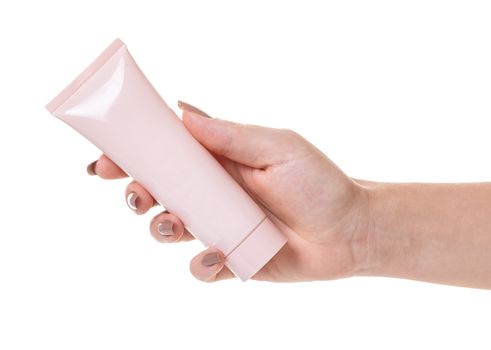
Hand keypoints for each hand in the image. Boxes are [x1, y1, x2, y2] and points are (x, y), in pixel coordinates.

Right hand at [87, 101, 369, 281]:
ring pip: (170, 229)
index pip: (168, 154)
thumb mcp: (278, 148)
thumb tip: (182, 112)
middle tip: (136, 193)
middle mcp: (214, 193)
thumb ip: (230, 135)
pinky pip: (199, 267)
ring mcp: (220, 227)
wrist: (351, 231)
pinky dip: (201, 265)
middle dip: (135, 192)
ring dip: (160, 227)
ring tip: (175, 223)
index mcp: (220, 161)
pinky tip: (220, 257)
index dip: (133, 155)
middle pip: (158, 191)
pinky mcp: (232, 261)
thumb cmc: (319, 183)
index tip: (105, 159)